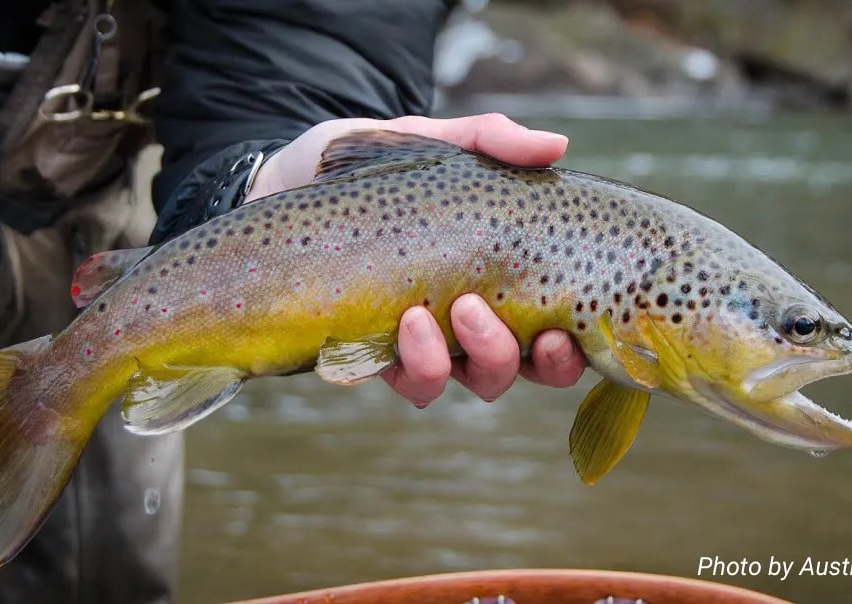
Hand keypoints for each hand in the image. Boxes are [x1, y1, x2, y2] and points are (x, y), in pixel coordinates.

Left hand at [246, 114, 586, 406]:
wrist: (278, 183)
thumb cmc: (361, 166)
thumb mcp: (425, 140)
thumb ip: (487, 139)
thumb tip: (557, 144)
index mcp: (495, 274)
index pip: (554, 324)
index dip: (573, 345)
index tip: (567, 327)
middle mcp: (468, 319)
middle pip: (522, 367)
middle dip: (526, 358)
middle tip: (489, 309)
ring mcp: (423, 341)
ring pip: (474, 382)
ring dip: (477, 358)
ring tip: (448, 310)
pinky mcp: (375, 354)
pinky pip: (412, 383)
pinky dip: (419, 365)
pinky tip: (406, 324)